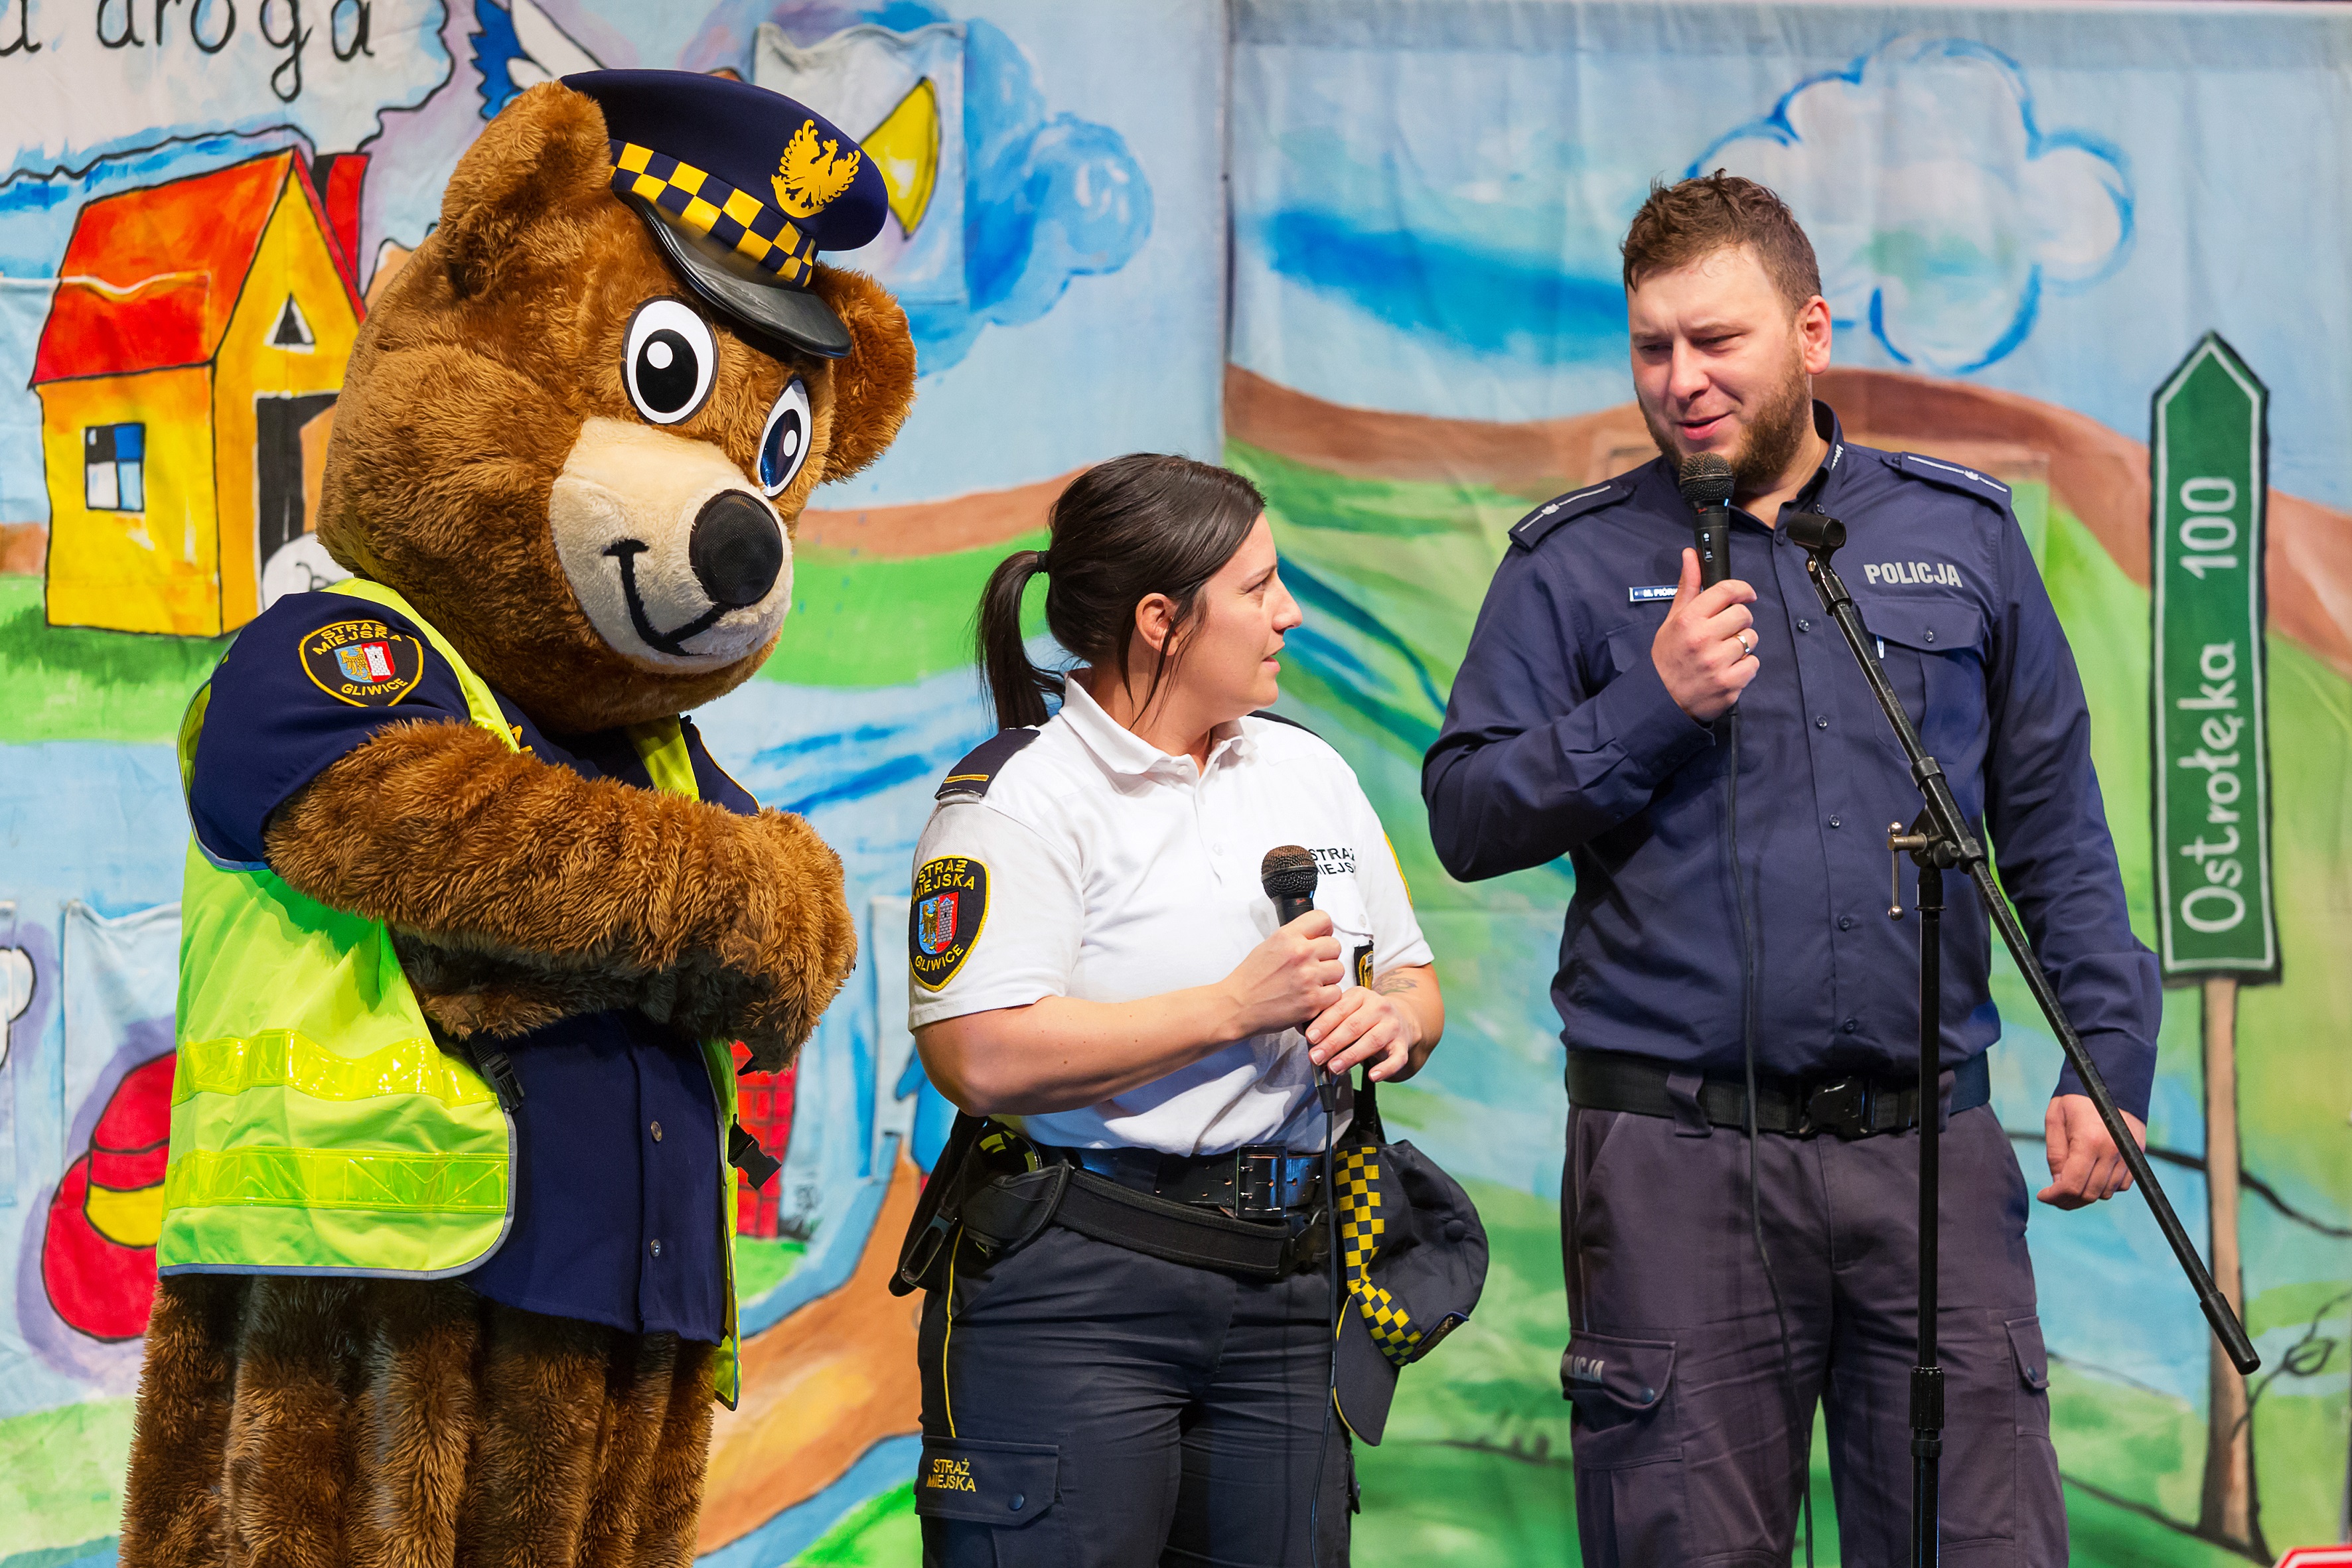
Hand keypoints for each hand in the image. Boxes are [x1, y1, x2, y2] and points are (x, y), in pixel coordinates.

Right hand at [1218, 910, 1343, 1040]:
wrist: (1238, 1006)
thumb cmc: (1250, 979)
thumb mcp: (1269, 945)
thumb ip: (1294, 938)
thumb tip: (1315, 935)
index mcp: (1288, 936)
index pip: (1323, 919)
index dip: (1324, 930)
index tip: (1320, 939)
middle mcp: (1300, 953)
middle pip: (1335, 946)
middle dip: (1326, 957)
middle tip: (1312, 966)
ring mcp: (1308, 977)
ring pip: (1338, 970)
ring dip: (1328, 978)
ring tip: (1310, 983)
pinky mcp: (1313, 1000)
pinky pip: (1336, 993)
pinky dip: (1326, 998)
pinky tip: (1310, 997)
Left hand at [1304, 982, 1424, 1082]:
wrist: (1399, 1019)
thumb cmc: (1362, 1018)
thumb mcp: (1346, 1010)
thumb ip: (1326, 1018)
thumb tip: (1303, 1031)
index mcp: (1360, 995)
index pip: (1340, 1009)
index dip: (1324, 1024)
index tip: (1310, 1037)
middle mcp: (1379, 1007)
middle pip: (1354, 1026)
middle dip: (1332, 1043)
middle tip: (1316, 1057)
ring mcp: (1393, 1026)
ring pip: (1372, 1041)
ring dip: (1351, 1056)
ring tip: (1334, 1067)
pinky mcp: (1403, 1044)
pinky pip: (1396, 1058)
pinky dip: (1385, 1069)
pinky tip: (1372, 1076)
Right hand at [1653, 547, 1759, 721]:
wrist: (1661, 700)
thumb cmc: (1668, 657)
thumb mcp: (1672, 620)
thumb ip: (1687, 587)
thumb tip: (1691, 554)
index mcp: (1688, 620)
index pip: (1727, 591)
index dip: (1742, 589)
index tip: (1746, 594)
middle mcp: (1703, 639)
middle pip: (1744, 615)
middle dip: (1738, 621)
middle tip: (1725, 631)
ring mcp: (1717, 663)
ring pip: (1751, 639)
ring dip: (1742, 645)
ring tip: (1724, 653)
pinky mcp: (1729, 684)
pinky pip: (1753, 664)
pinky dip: (1745, 667)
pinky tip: (1728, 670)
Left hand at [2038, 1093, 2146, 1208]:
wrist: (2112, 1080)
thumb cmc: (2077, 1098)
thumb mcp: (2055, 1119)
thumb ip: (2055, 1154)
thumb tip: (2058, 1183)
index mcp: (2089, 1141)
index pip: (2072, 1184)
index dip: (2055, 1196)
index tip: (2043, 1196)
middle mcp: (2113, 1151)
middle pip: (2090, 1193)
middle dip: (2069, 1200)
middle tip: (2053, 1196)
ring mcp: (2128, 1155)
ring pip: (2107, 1192)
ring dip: (2087, 1193)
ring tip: (2070, 1185)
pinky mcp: (2137, 1155)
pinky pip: (2122, 1184)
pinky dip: (2106, 1186)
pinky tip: (2091, 1175)